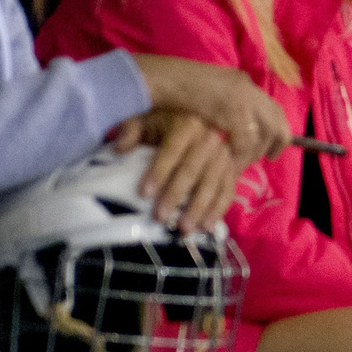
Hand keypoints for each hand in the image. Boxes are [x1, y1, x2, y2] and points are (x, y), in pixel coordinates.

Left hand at [108, 111, 242, 232]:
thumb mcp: (147, 122)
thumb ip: (131, 132)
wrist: (202, 121)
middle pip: (191, 170)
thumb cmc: (167, 126)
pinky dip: (218, 210)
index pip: (171, 150)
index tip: (143, 194)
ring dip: (198, 208)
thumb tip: (118, 149)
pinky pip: (228, 190)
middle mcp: (209, 138)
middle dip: (175, 195)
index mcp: (186, 124)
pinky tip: (206, 227)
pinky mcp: (232, 168)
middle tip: (160, 217)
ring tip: (183, 229)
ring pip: (212, 183)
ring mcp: (223, 154)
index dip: (158, 172)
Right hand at [129, 56, 291, 163]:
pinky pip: (246, 142)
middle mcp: (247, 88)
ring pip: (265, 132)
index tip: (273, 145)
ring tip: (243, 162)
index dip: (277, 127)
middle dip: (277, 141)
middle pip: (277, 118)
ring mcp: (241, 99)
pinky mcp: (232, 112)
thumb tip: (237, 127)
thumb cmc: (177, 87)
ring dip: (256, 151)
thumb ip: (225, 106)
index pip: (272, 106)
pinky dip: (240, 155)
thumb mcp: (208, 92)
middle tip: (269, 157)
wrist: (163, 79)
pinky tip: (231, 164)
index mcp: (241, 81)